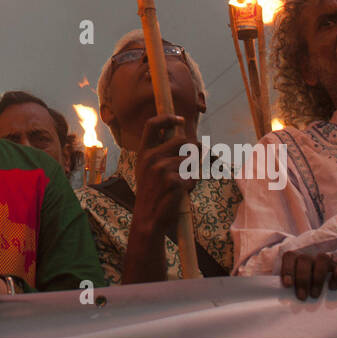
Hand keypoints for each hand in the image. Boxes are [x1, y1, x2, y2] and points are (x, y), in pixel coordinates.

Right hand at [131, 115, 188, 239]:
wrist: (147, 219)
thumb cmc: (151, 193)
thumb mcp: (146, 169)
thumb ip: (160, 153)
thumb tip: (188, 140)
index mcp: (143, 153)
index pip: (152, 125)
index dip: (167, 118)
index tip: (180, 119)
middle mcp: (151, 158)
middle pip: (182, 141)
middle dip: (192, 150)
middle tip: (191, 162)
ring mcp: (162, 169)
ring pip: (191, 160)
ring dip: (192, 171)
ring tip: (180, 183)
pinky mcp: (174, 182)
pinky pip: (193, 177)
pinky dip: (191, 185)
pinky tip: (179, 193)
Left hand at [280, 251, 336, 300]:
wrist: (327, 275)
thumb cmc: (303, 283)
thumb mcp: (292, 281)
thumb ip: (285, 282)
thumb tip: (269, 290)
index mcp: (297, 258)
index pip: (289, 256)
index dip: (287, 269)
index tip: (288, 285)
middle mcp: (311, 256)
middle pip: (304, 260)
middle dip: (302, 279)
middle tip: (302, 297)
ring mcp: (327, 259)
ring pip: (322, 259)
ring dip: (317, 278)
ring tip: (314, 295)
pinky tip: (332, 287)